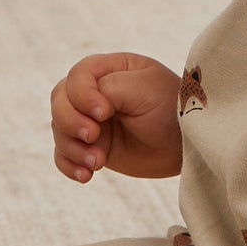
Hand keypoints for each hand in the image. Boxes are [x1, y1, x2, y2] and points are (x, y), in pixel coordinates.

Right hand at [50, 53, 182, 182]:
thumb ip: (108, 88)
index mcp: (107, 70)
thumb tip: (85, 109)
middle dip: (71, 122)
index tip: (104, 113)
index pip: (76, 78)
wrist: (188, 144)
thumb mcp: (144, 88)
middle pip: (59, 102)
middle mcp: (93, 94)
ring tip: (98, 162)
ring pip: (59, 130)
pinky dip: (69, 165)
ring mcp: (90, 121)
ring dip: (73, 148)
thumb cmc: (171, 108)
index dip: (82, 96)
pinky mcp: (92, 147)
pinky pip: (64, 155)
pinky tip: (87, 175)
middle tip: (93, 136)